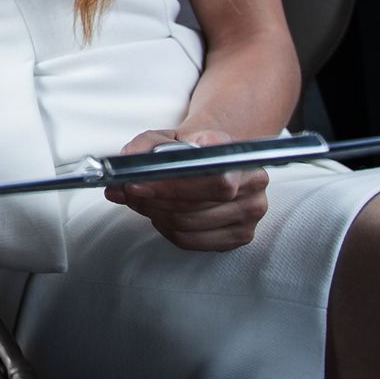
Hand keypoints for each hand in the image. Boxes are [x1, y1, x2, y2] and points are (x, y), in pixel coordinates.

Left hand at [104, 128, 268, 251]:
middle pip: (195, 205)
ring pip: (188, 224)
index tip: (136, 183)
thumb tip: (126, 165)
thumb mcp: (169, 137)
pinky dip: (167, 229)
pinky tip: (160, 215)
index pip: (212, 179)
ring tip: (139, 201)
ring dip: (154, 214)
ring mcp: (250, 213)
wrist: (214, 161)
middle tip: (125, 192)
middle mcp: (253, 185)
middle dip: (152, 200)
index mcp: (239, 156)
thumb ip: (145, 146)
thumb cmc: (192, 150)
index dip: (171, 186)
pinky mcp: (240, 236)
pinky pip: (191, 240)